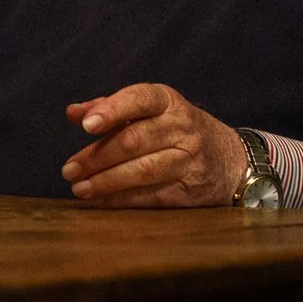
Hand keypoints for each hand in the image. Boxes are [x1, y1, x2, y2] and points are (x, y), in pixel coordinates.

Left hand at [59, 83, 247, 207]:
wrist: (232, 160)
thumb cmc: (177, 131)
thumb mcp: (152, 111)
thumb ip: (111, 109)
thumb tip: (73, 112)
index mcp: (168, 102)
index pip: (140, 99)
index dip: (112, 110)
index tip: (87, 125)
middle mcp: (182, 128)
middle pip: (135, 140)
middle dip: (98, 156)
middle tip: (70, 169)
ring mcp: (189, 160)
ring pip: (143, 171)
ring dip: (106, 182)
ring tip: (80, 188)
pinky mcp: (190, 189)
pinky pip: (151, 195)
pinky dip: (121, 200)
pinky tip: (99, 201)